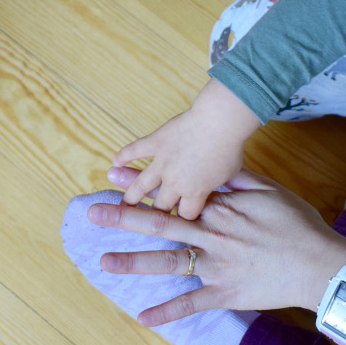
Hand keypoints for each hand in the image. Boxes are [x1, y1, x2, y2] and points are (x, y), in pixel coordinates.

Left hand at [89, 169, 345, 325]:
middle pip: (159, 224)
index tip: (114, 176)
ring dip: (134, 262)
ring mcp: (215, 266)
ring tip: (103, 262)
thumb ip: (238, 180)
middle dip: (123, 217)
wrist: (322, 265)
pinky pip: (191, 304)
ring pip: (168, 262)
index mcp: (219, 209)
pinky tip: (141, 317)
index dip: (143, 186)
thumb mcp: (269, 190)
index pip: (173, 195)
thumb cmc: (299, 225)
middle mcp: (211, 235)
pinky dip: (166, 312)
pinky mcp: (224, 293)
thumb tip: (213, 167)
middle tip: (93, 212)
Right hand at [114, 78, 259, 217]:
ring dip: (131, 196)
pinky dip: (124, 155)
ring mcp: (162, 162)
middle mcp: (174, 181)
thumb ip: (217, 186)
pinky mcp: (156, 142)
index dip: (186, 220)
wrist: (220, 121)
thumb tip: (214, 191)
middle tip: (149, 222)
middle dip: (157, 215)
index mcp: (194, 192)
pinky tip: (115, 162)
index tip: (184, 223)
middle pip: (161, 207)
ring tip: (122, 206)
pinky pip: (135, 150)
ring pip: (141, 185)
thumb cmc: (230, 147)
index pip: (186, 216)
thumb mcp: (230, 174)